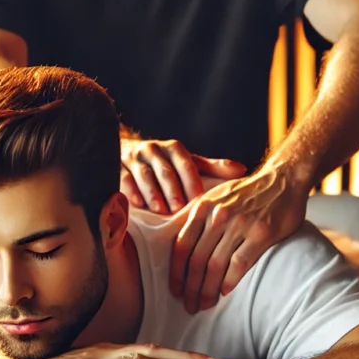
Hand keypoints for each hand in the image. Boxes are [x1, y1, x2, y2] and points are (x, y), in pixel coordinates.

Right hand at [120, 138, 245, 213]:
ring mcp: (134, 158)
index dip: (191, 180)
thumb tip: (242, 170)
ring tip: (160, 210)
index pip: (185, 163)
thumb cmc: (167, 165)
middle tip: (179, 209)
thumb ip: (212, 168)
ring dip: (152, 193)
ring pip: (144, 174)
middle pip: (164, 170)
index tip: (198, 198)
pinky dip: (131, 191)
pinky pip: (123, 178)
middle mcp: (153, 149)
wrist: (130, 154)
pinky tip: (138, 205)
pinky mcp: (117, 167)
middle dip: (172, 189)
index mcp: (173, 148)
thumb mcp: (189, 164)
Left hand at [171, 164, 309, 312]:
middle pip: (196, 259)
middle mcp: (218, 215)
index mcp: (203, 207)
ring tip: (205, 304)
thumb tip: (178, 247)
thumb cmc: (248, 192)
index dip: (176, 272)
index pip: (181, 245)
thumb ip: (198, 218)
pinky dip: (229, 281)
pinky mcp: (261, 233)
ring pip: (215, 265)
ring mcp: (240, 223)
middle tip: (189, 305)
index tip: (176, 290)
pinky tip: (224, 292)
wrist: (283, 179)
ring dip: (207, 289)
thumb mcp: (216, 196)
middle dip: (190, 287)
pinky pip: (239, 263)